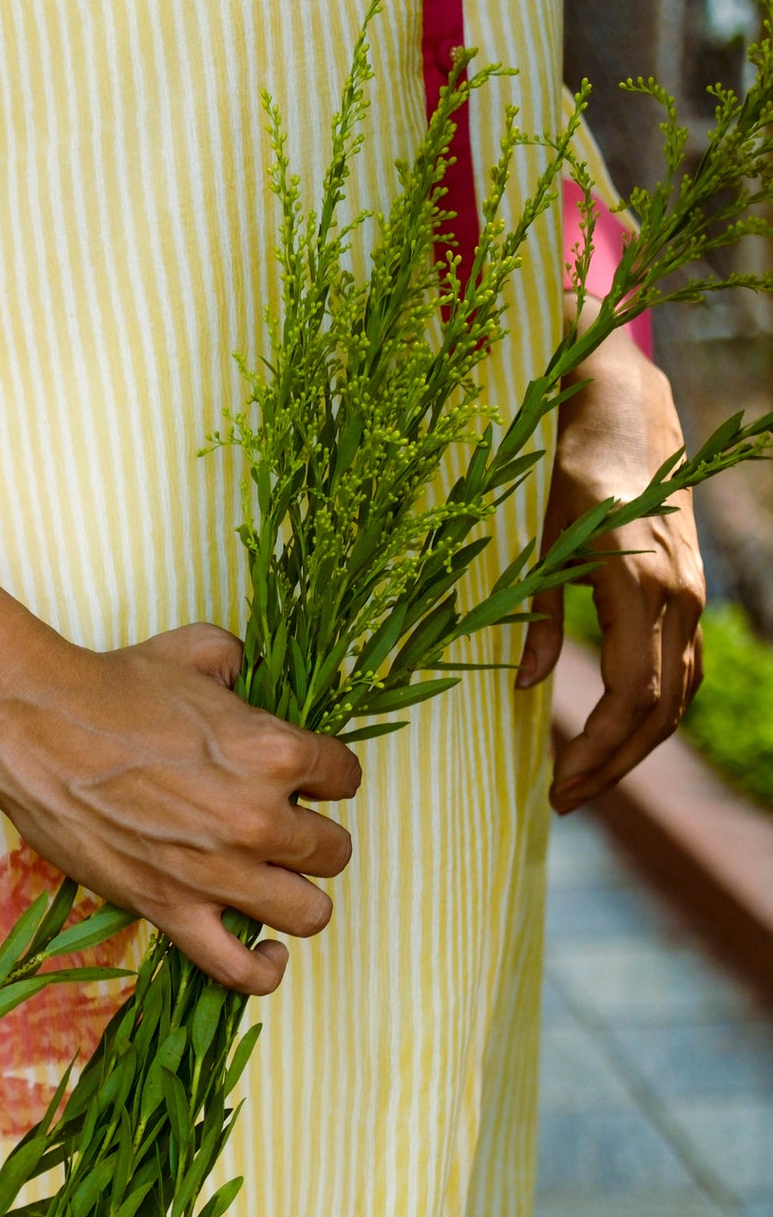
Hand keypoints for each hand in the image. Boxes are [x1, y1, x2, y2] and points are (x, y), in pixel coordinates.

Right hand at [0, 574, 361, 994]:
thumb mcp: (191, 650)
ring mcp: (216, 874)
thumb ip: (237, 663)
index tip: (301, 773)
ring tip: (271, 876)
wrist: (33, 726)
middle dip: (310, 831)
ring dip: (295, 891)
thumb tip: (243, 674)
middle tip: (276, 819)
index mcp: (272, 751)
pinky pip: (239, 969)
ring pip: (308, 911)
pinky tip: (264, 946)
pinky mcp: (170, 910)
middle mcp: (256, 819)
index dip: (324, 772)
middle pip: (334, 849)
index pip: (344, 777)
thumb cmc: (109, 686)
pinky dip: (261, 966)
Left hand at [516, 322, 704, 810]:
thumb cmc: (568, 471)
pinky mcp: (688, 593)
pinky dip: (655, 712)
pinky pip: (681, 670)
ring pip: (678, 696)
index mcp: (636, 584)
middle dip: (613, 764)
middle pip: (659, 709)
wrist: (624, 415)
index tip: (560, 786)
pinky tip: (618, 736)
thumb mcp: (540, 541)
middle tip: (565, 801)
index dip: (599, 751)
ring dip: (636, 747)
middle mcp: (676, 596)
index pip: (631, 695)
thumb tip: (528, 688)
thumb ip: (539, 616)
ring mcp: (689, 596)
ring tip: (585, 781)